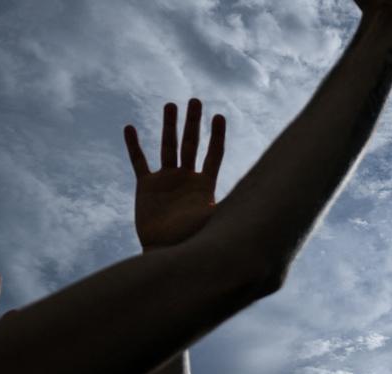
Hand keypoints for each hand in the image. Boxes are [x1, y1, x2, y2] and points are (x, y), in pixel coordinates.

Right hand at [124, 99, 225, 250]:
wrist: (167, 253)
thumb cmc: (194, 241)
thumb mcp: (216, 221)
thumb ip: (232, 207)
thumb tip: (260, 204)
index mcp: (205, 185)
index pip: (214, 154)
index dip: (217, 136)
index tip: (219, 116)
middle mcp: (187, 179)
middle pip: (191, 144)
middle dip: (193, 123)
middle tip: (195, 101)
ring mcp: (166, 181)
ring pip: (167, 147)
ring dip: (169, 126)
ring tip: (171, 105)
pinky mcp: (146, 187)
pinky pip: (139, 162)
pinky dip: (134, 146)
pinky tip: (130, 128)